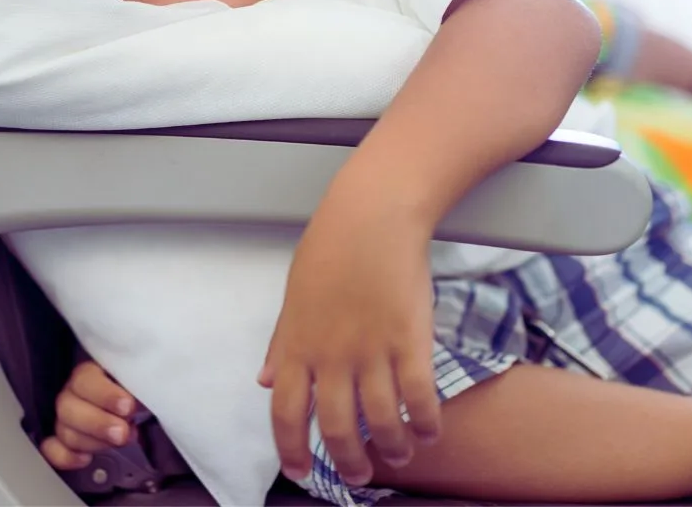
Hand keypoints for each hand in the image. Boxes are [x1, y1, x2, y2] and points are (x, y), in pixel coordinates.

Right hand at [40, 360, 138, 470]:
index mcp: (89, 373)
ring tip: (119, 442)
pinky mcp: (61, 441)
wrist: (135, 410)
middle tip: (122, 433)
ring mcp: (64, 418)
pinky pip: (52, 450)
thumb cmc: (135, 393)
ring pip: (64, 431)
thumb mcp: (137, 384)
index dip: (105, 395)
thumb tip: (139, 401)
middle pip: (67, 408)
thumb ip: (135, 388)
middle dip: (98, 424)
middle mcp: (71, 393)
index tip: (128, 407)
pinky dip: (66, 457)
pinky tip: (86, 459)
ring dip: (92, 441)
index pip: (84, 380)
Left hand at [259, 192, 440, 487]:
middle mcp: (331, 355)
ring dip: (391, 447)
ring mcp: (372, 350)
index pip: (284, 414)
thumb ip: (281, 343)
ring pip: (380, 422)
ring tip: (400, 454)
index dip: (291, 450)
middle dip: (347, 463)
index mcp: (297, 345)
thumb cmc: (331, 248)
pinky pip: (419, 397)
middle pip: (335, 428)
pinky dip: (426, 422)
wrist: (372, 215)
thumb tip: (262, 380)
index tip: (301, 472)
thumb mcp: (294, 297)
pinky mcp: (410, 340)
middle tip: (358, 475)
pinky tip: (429, 430)